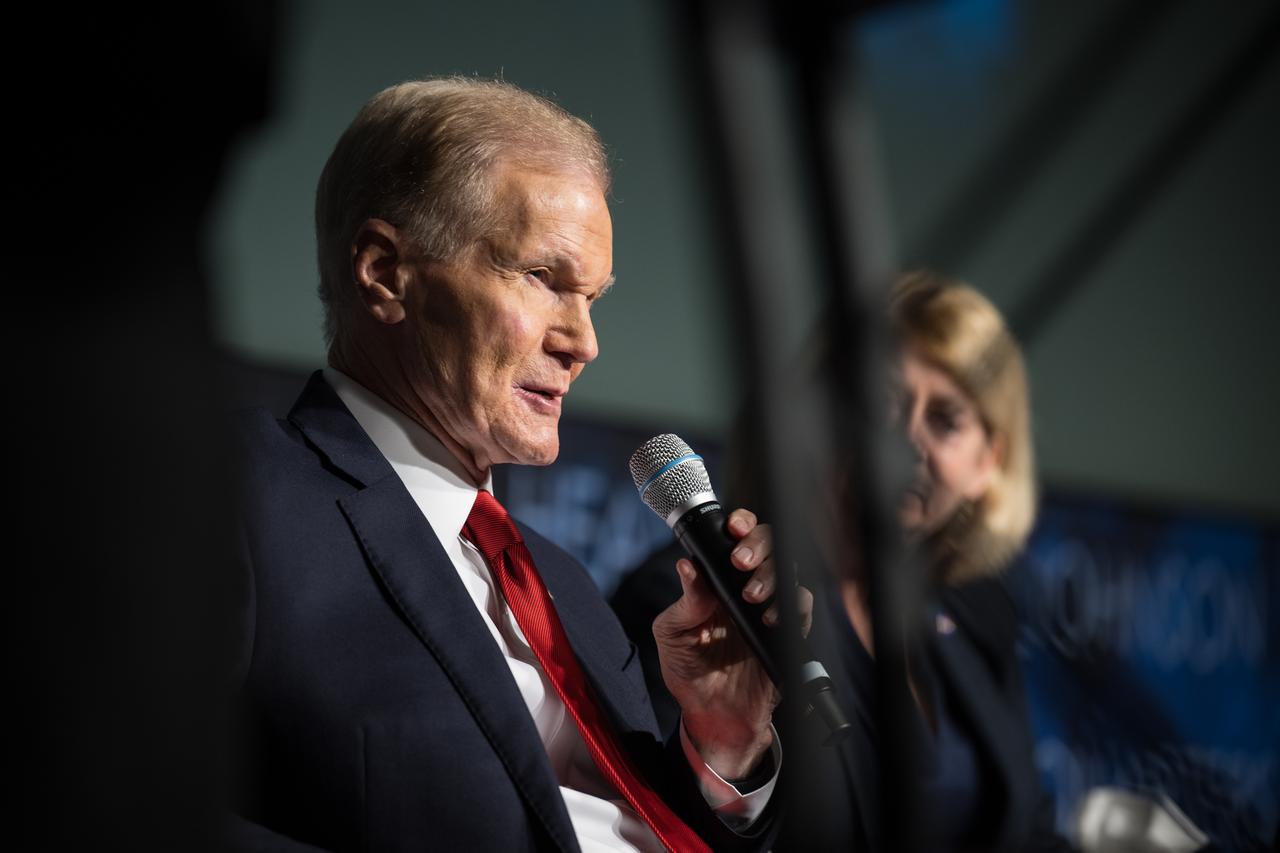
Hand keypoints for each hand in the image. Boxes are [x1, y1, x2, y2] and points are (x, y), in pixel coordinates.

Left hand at [651, 508, 813, 779]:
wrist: (712, 716)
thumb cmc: (689, 671)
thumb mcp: (673, 635)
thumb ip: (684, 602)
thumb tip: (687, 566)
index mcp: (719, 582)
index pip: (736, 540)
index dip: (741, 525)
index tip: (733, 527)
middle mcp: (747, 589)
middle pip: (769, 545)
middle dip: (758, 544)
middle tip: (740, 561)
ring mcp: (771, 609)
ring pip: (788, 570)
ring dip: (772, 574)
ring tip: (751, 595)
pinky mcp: (788, 633)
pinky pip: (801, 608)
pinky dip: (790, 605)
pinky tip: (770, 618)